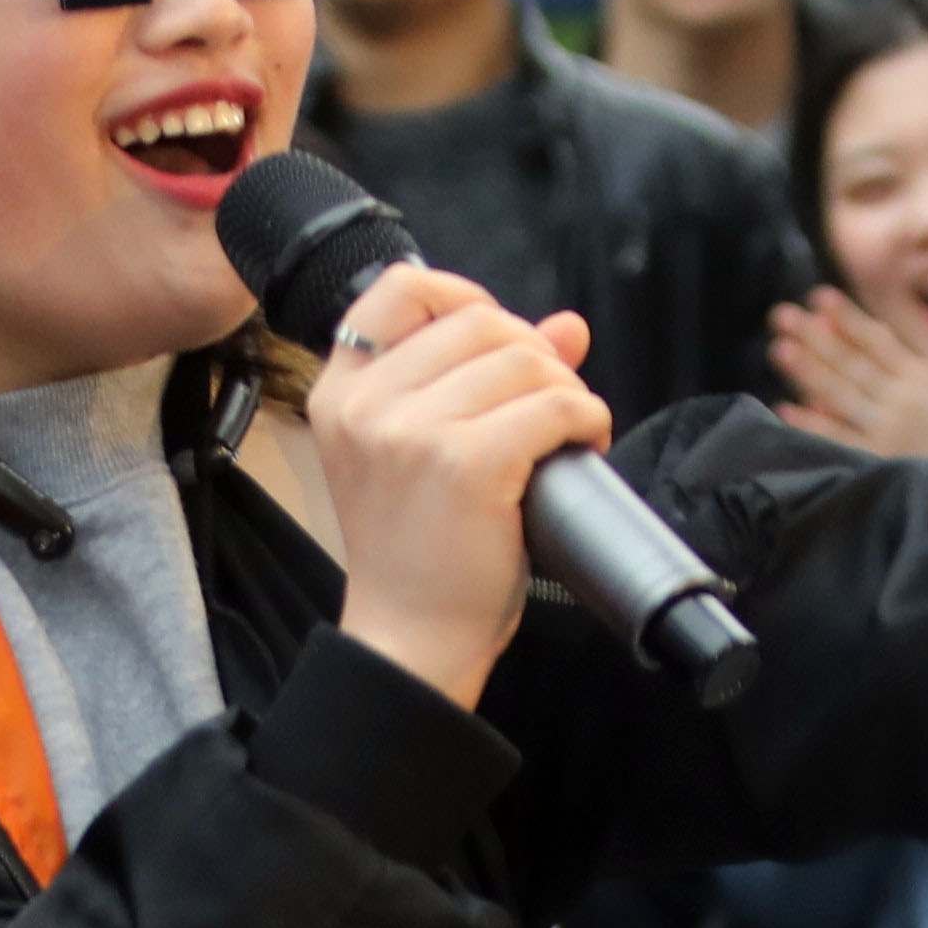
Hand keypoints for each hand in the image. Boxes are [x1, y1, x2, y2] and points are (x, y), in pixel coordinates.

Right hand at [308, 269, 609, 705]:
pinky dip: (587, 417)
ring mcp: (412, 432)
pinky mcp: (465, 463)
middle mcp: (366, 404)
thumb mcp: (422, 453)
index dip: (464, 295)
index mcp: (340, 393)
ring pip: (524, 359)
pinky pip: (552, 406)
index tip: (502, 338)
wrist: (410, 640)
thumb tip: (568, 325)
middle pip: (479, 320)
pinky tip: (587, 443)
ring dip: (566, 389)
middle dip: (532, 352)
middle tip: (550, 402)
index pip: (400, 288)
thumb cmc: (418, 555)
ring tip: (570, 430)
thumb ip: (479, 378)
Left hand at [767, 287, 927, 477]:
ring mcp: (890, 433)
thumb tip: (840, 326)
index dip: (847, 318)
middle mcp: (905, 401)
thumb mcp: (927, 390)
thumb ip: (890, 361)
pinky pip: (838, 439)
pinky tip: (786, 408)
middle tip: (782, 315)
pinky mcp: (877, 463)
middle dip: (817, 337)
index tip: (818, 296)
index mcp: (920, 378)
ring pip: (842, 397)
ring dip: (809, 372)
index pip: (877, 340)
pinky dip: (812, 424)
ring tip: (780, 349)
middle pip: (853, 364)